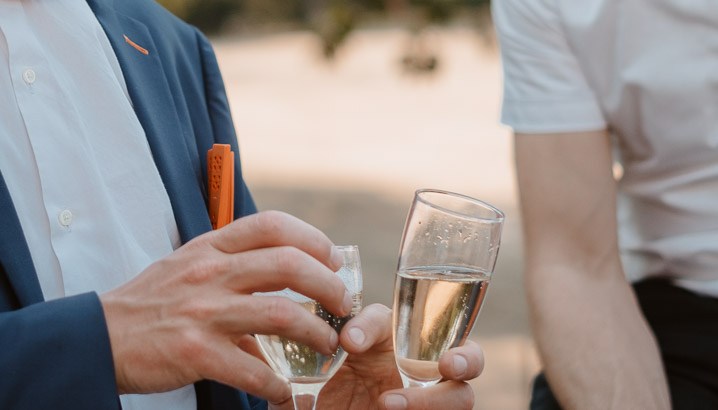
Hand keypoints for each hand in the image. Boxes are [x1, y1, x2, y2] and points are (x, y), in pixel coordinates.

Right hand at [101, 210, 352, 402]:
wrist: (100, 337)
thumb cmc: (148, 304)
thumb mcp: (185, 267)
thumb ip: (228, 266)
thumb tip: (279, 279)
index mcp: (208, 248)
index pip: (271, 224)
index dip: (311, 237)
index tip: (332, 257)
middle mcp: (209, 273)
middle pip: (288, 264)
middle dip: (328, 285)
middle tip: (342, 304)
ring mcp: (203, 312)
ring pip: (282, 315)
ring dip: (317, 334)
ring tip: (328, 346)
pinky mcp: (195, 353)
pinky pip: (253, 370)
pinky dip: (277, 385)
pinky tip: (284, 392)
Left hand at [266, 303, 482, 409]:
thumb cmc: (318, 406)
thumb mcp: (300, 389)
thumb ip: (286, 371)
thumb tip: (255, 345)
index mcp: (377, 343)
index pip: (383, 318)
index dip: (369, 324)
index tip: (347, 342)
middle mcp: (409, 363)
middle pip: (452, 342)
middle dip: (461, 352)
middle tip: (444, 363)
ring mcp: (427, 392)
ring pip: (462, 385)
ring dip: (439, 395)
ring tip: (391, 402)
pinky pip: (456, 407)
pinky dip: (433, 407)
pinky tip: (392, 409)